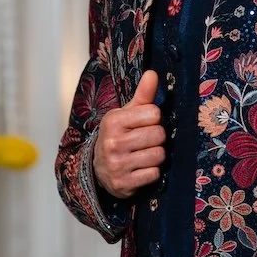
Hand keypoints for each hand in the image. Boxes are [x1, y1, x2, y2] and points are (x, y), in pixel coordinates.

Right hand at [93, 69, 165, 197]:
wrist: (98, 169)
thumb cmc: (118, 136)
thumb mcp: (126, 114)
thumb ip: (142, 95)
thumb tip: (153, 73)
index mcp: (113, 121)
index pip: (154, 113)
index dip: (154, 119)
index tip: (145, 123)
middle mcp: (113, 142)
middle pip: (158, 135)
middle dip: (157, 138)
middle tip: (147, 141)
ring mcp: (117, 164)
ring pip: (159, 155)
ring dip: (157, 156)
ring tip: (145, 154)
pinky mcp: (123, 183)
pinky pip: (154, 174)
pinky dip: (152, 172)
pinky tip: (141, 169)